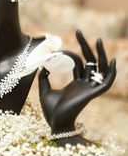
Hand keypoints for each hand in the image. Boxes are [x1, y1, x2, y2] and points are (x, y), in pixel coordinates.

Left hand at [39, 30, 115, 144]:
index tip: (55, 50)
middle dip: (85, 46)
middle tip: (78, 31)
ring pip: (98, 68)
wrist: (54, 124)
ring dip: (100, 54)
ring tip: (97, 39)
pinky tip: (111, 60)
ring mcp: (89, 88)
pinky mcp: (92, 93)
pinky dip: (111, 73)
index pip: (77, 63)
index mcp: (75, 82)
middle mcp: (84, 83)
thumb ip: (43, 77)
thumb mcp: (44, 89)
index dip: (69, 54)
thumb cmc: (50, 110)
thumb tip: (43, 65)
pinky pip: (106, 82)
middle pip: (89, 61)